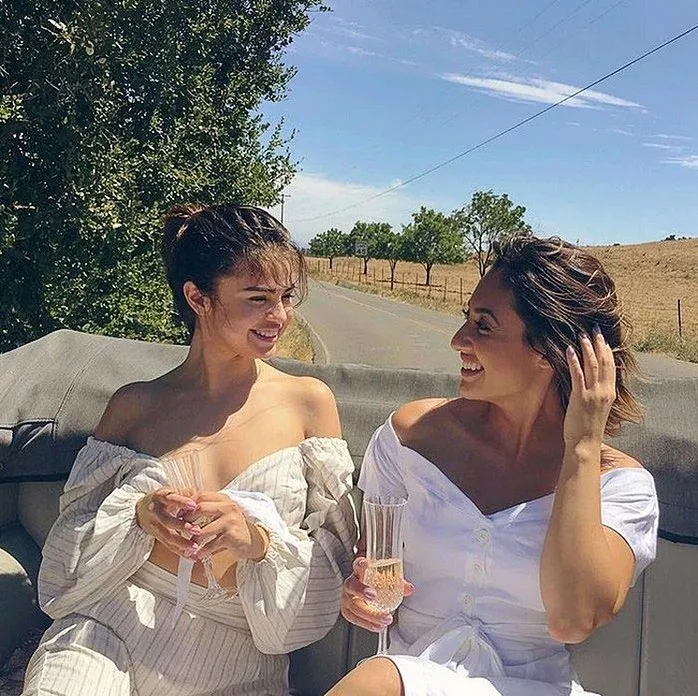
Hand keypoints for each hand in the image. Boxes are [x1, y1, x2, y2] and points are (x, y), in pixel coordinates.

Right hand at [135, 488, 201, 557]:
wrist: (140, 511)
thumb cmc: (161, 499)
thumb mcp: (170, 491)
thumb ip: (185, 493)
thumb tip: (200, 496)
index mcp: (160, 497)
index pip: (170, 499)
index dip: (181, 502)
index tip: (194, 505)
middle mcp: (155, 512)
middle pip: (167, 521)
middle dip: (182, 526)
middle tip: (197, 530)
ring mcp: (155, 526)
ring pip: (167, 536)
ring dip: (182, 543)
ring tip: (195, 547)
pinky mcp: (158, 537)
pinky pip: (169, 546)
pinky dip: (180, 552)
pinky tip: (191, 556)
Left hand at [187, 491, 268, 561]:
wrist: (253, 540)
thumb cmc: (233, 527)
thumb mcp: (223, 513)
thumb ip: (208, 508)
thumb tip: (183, 508)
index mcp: (224, 499)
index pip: (200, 495)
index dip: (187, 505)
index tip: (180, 515)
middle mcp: (228, 507)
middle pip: (200, 508)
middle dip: (187, 520)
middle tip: (182, 529)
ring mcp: (230, 521)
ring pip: (202, 530)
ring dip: (193, 540)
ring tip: (189, 545)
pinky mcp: (231, 536)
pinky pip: (210, 544)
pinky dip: (202, 551)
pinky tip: (198, 555)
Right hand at [340, 556, 413, 632]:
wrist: (360, 593)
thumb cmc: (372, 583)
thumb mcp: (384, 579)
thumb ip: (397, 583)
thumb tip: (409, 589)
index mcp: (359, 572)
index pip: (357, 564)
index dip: (360, 564)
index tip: (366, 564)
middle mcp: (350, 583)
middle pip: (352, 585)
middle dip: (361, 590)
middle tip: (374, 595)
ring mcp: (347, 598)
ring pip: (354, 606)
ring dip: (369, 614)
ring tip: (384, 618)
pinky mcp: (347, 611)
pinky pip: (355, 619)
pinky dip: (368, 624)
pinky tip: (379, 626)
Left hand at [563, 326, 615, 445]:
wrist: (585, 443)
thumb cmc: (589, 427)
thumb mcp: (599, 407)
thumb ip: (600, 393)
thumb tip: (596, 381)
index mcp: (610, 392)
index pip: (611, 366)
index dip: (607, 351)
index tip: (603, 338)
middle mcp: (604, 391)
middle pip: (604, 362)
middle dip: (599, 344)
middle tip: (594, 329)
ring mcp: (593, 394)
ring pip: (592, 365)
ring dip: (587, 348)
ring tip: (581, 335)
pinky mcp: (580, 397)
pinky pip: (577, 375)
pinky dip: (574, 361)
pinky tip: (570, 349)